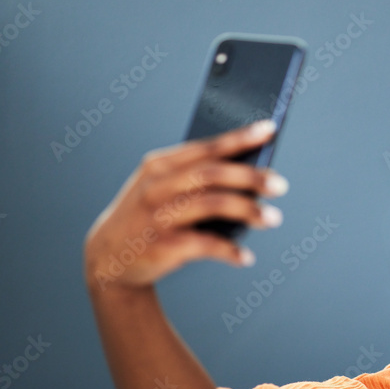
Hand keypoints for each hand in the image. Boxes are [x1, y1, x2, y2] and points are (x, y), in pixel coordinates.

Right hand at [84, 120, 287, 291]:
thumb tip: (252, 176)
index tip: (269, 130)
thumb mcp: (162, 189)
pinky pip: (206, 245)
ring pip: (213, 204)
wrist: (108, 258)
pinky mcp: (162, 246)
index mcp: (160, 165)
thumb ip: (196, 179)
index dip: (239, 138)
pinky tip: (245, 258)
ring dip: (248, 211)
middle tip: (280, 185)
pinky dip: (230, 252)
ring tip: (273, 218)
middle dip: (251, 177)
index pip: (206, 147)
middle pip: (213, 174)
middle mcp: (157, 186)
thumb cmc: (148, 217)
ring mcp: (158, 216)